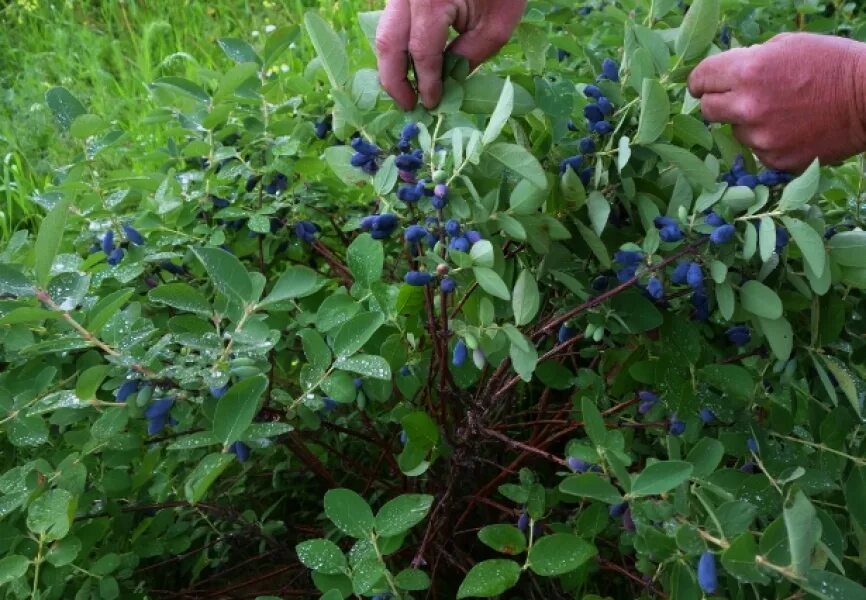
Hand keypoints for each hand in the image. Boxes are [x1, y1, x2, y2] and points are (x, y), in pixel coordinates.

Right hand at [376, 0, 525, 109]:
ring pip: (384, 32)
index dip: (425, 82)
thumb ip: (470, 56)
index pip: (421, 51)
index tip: (431, 103)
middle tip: (408, 105)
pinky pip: (391, 21)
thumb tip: (446, 84)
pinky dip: (398, 47)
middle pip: (388, 42)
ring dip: (392, 65)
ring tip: (408, 89)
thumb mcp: (496, 25)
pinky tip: (410, 65)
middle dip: (395, 80)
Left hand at [688, 33, 865, 171]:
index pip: (701, 79)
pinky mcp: (775, 160)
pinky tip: (792, 129)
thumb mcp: (787, 46)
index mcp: (748, 71)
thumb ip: (749, 60)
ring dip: (747, 122)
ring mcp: (761, 138)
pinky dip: (768, 141)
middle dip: (717, 102)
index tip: (701, 86)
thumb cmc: (831, 64)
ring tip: (780, 112)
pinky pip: (757, 150)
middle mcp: (748, 107)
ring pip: (735, 131)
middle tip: (735, 99)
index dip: (700, 82)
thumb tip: (725, 74)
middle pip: (708, 110)